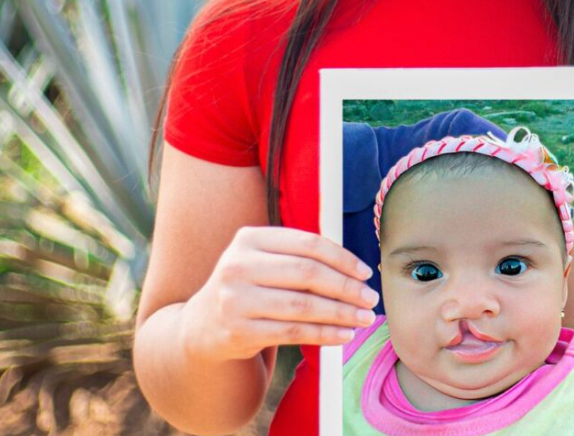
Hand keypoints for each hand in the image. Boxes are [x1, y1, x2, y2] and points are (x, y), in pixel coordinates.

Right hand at [180, 226, 379, 363]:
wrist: (202, 326)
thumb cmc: (247, 286)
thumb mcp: (262, 260)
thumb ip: (298, 256)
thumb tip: (355, 268)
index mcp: (249, 238)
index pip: (307, 244)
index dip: (342, 258)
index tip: (365, 272)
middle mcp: (238, 265)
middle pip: (307, 274)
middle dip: (346, 287)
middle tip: (370, 298)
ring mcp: (235, 299)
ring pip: (303, 306)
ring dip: (341, 313)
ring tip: (364, 318)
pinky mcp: (239, 330)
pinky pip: (293, 332)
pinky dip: (324, 334)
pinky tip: (344, 335)